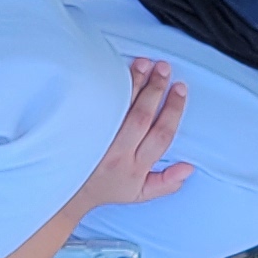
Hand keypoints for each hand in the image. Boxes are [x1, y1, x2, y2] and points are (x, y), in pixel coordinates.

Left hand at [77, 59, 191, 213]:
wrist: (68, 192)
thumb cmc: (106, 188)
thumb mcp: (139, 194)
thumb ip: (166, 183)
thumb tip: (189, 167)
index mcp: (136, 167)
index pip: (162, 135)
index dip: (173, 110)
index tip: (180, 89)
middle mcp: (118, 153)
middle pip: (143, 116)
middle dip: (156, 89)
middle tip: (165, 68)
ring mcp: (99, 140)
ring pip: (120, 107)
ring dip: (135, 82)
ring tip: (147, 63)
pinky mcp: (82, 129)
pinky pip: (100, 105)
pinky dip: (111, 87)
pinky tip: (118, 71)